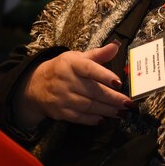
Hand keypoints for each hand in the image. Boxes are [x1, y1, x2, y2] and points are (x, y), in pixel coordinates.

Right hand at [15, 42, 130, 127]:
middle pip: (93, 91)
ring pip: (88, 105)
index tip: (119, 82)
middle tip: (128, 103)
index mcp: (71, 63)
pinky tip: (104, 118)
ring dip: (107, 110)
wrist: (36, 84)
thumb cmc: (62, 69)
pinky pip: (79, 117)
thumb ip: (98, 54)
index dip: (105, 75)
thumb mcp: (77, 57)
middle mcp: (66, 80)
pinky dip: (93, 119)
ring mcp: (62, 97)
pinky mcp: (60, 111)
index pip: (89, 68)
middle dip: (112, 98)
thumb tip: (116, 46)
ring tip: (121, 111)